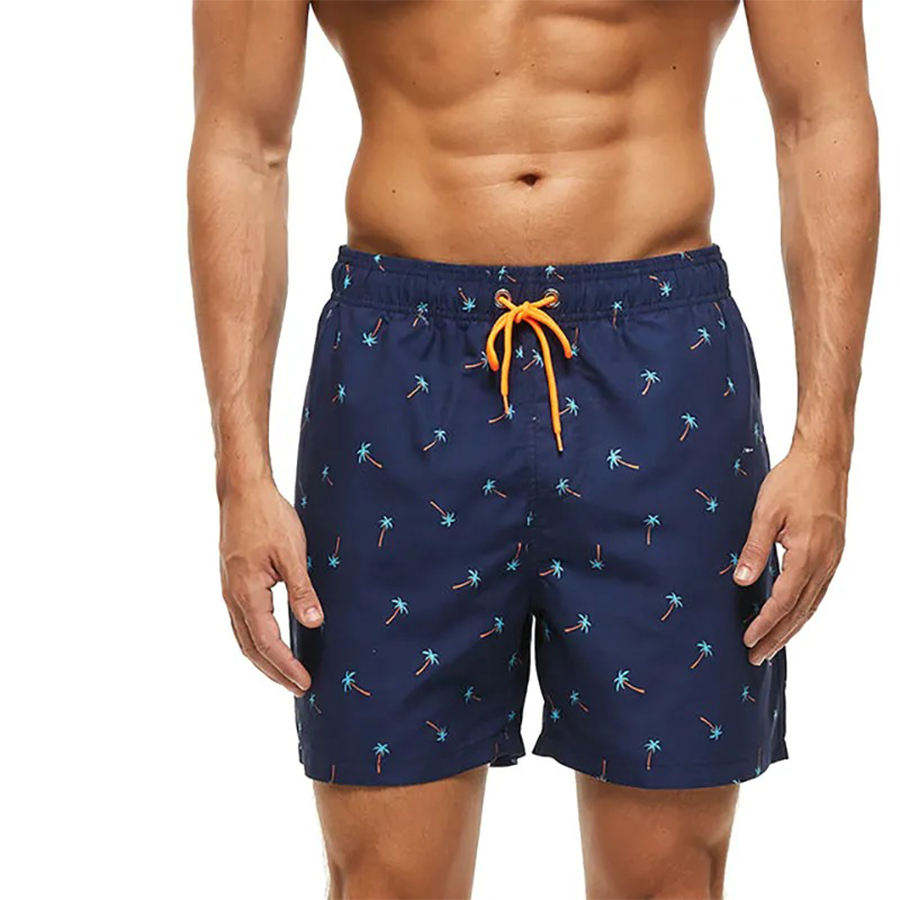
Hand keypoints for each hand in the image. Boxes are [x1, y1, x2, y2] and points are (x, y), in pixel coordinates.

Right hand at [219, 480, 322, 693]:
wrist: (242, 491)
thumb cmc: (268, 517)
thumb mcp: (291, 553)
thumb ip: (302, 590)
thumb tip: (314, 624)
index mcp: (246, 594)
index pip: (267, 643)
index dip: (286, 666)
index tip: (305, 683)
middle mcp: (232, 597)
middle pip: (251, 648)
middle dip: (274, 672)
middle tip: (299, 688)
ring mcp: (229, 590)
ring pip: (244, 637)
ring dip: (265, 659)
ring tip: (287, 673)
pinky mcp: (233, 582)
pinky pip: (243, 622)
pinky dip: (258, 640)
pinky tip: (272, 641)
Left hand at [736, 447, 846, 664]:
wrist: (824, 460)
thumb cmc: (792, 481)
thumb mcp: (765, 513)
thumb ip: (754, 549)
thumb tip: (742, 582)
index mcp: (808, 554)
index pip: (784, 600)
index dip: (765, 624)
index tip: (747, 641)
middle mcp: (825, 562)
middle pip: (800, 611)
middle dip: (778, 637)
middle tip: (757, 658)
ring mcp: (833, 559)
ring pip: (812, 604)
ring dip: (791, 627)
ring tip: (772, 646)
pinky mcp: (833, 552)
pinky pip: (818, 591)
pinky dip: (803, 609)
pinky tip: (792, 616)